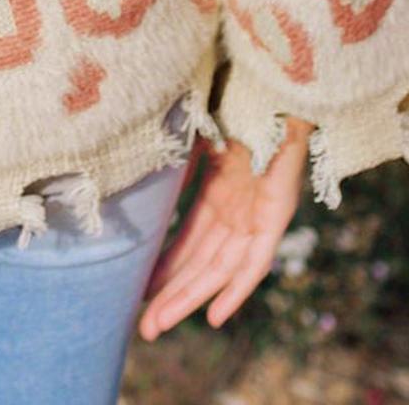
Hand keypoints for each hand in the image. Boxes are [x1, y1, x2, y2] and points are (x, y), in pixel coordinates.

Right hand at [138, 114, 309, 339]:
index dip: (165, 266)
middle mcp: (238, 208)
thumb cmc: (234, 95)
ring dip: (190, 298)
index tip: (139, 289)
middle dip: (172, 295)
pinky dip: (236, 289)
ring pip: (221, 267)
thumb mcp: (193, 131)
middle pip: (202, 261)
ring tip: (159, 325)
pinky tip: (216, 316)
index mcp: (219, 188)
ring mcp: (258, 212)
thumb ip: (172, 158)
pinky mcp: (277, 212)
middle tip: (145, 327)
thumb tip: (131, 172)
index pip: (189, 239)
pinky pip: (256, 260)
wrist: (273, 80)